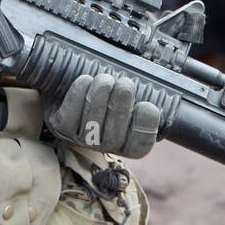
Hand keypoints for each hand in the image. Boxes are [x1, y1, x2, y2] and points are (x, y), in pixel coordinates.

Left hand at [43, 72, 160, 158]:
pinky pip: (70, 116)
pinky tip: (86, 80)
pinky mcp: (60, 127)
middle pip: (114, 135)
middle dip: (121, 106)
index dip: (145, 129)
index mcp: (126, 142)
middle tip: (125, 84)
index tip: (147, 105)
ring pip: (92, 124)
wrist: (68, 89)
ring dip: (100, 98)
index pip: (140, 146)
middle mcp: (104, 145)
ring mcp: (81, 139)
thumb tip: (164, 78)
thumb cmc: (108, 91)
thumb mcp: (127, 94)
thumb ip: (143, 91)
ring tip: (105, 79)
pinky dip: (79, 95)